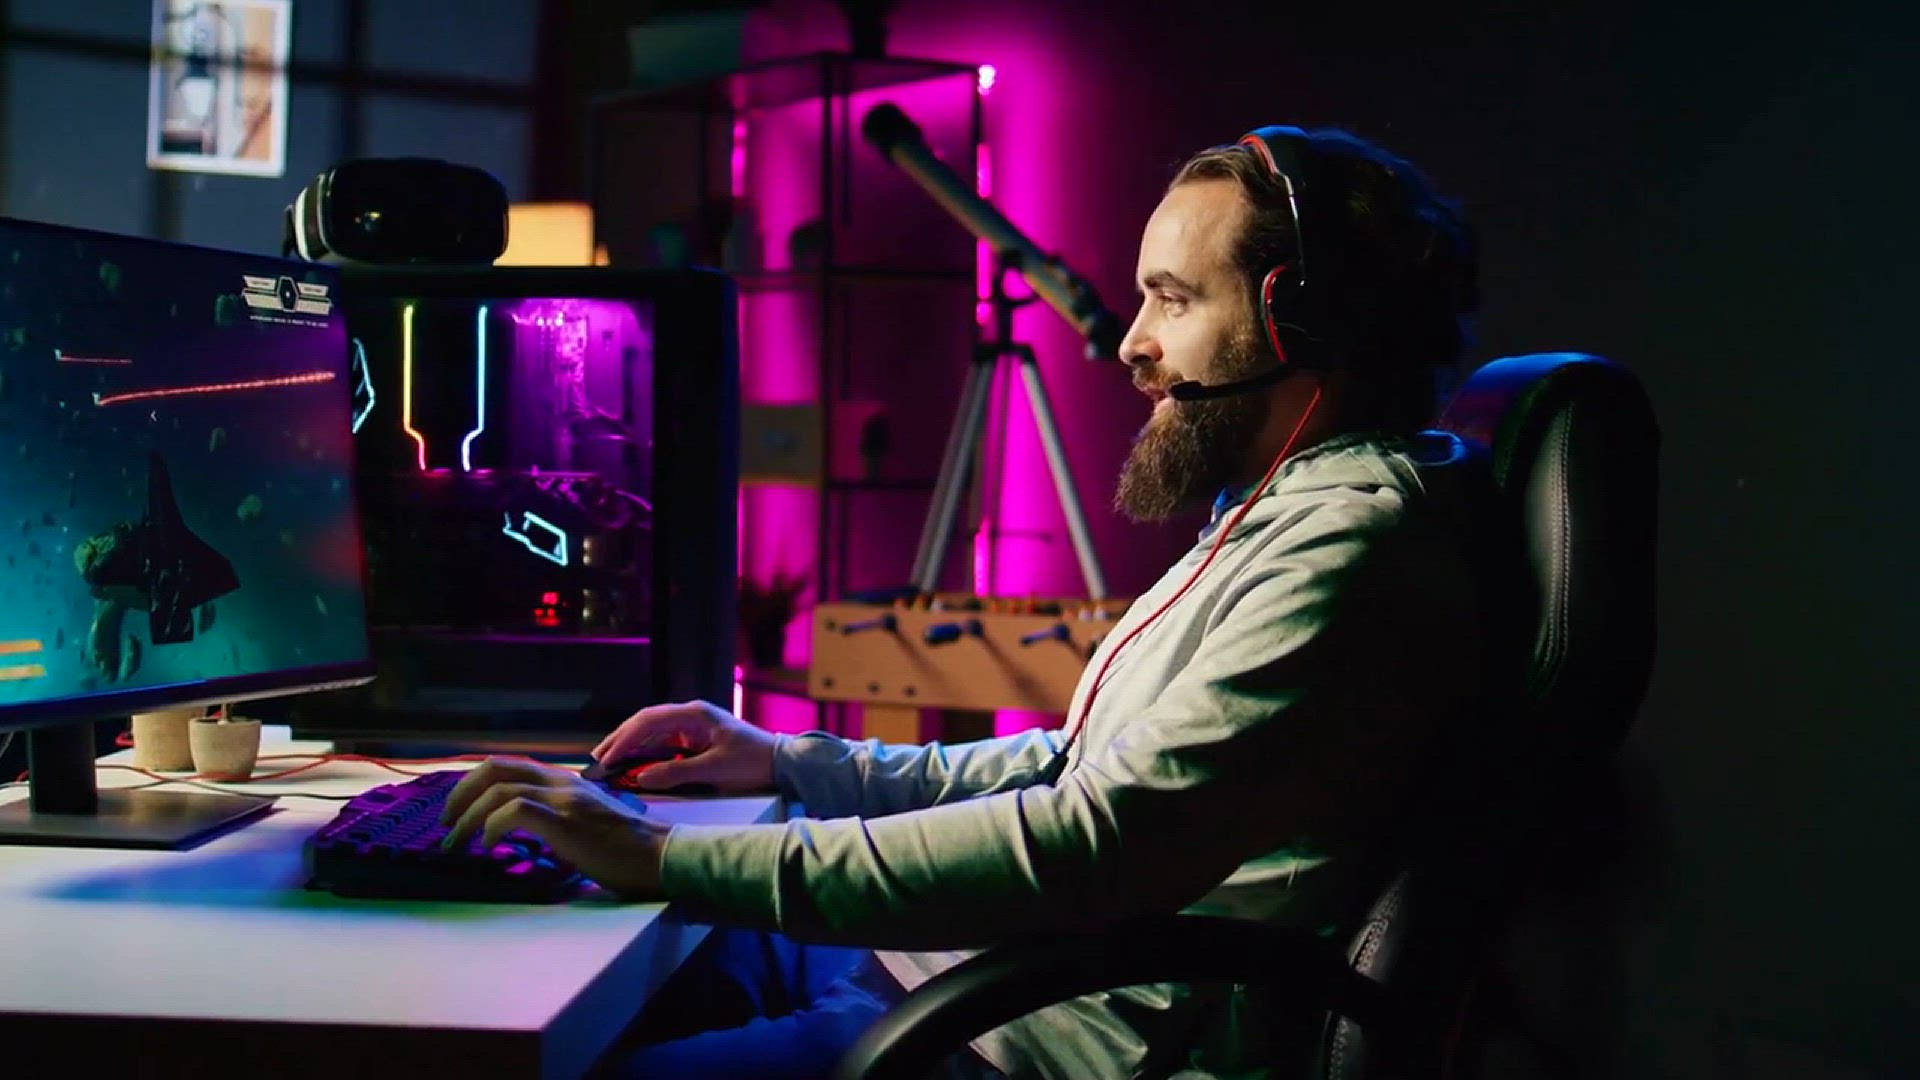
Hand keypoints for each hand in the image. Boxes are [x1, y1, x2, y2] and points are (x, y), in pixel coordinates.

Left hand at [439, 758, 671, 897]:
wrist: (659, 854)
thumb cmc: (627, 846)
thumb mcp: (586, 820)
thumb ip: (558, 814)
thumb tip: (523, 829)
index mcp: (564, 781)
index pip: (508, 765)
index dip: (473, 783)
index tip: (456, 809)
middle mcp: (560, 781)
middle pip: (494, 768)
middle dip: (460, 794)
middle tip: (446, 823)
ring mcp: (562, 798)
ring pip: (498, 789)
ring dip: (466, 817)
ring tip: (456, 842)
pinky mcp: (564, 820)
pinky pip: (513, 811)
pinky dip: (490, 826)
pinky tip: (486, 845)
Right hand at [593, 700, 778, 794]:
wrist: (782, 763)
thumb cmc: (752, 762)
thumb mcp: (714, 770)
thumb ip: (676, 773)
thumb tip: (640, 777)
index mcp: (694, 714)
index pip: (649, 720)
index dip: (625, 739)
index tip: (608, 758)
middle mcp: (690, 715)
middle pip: (646, 721)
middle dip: (621, 739)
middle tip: (598, 758)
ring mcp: (693, 726)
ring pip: (653, 731)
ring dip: (631, 744)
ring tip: (608, 761)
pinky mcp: (696, 739)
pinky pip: (663, 742)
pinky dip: (646, 751)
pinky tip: (633, 763)